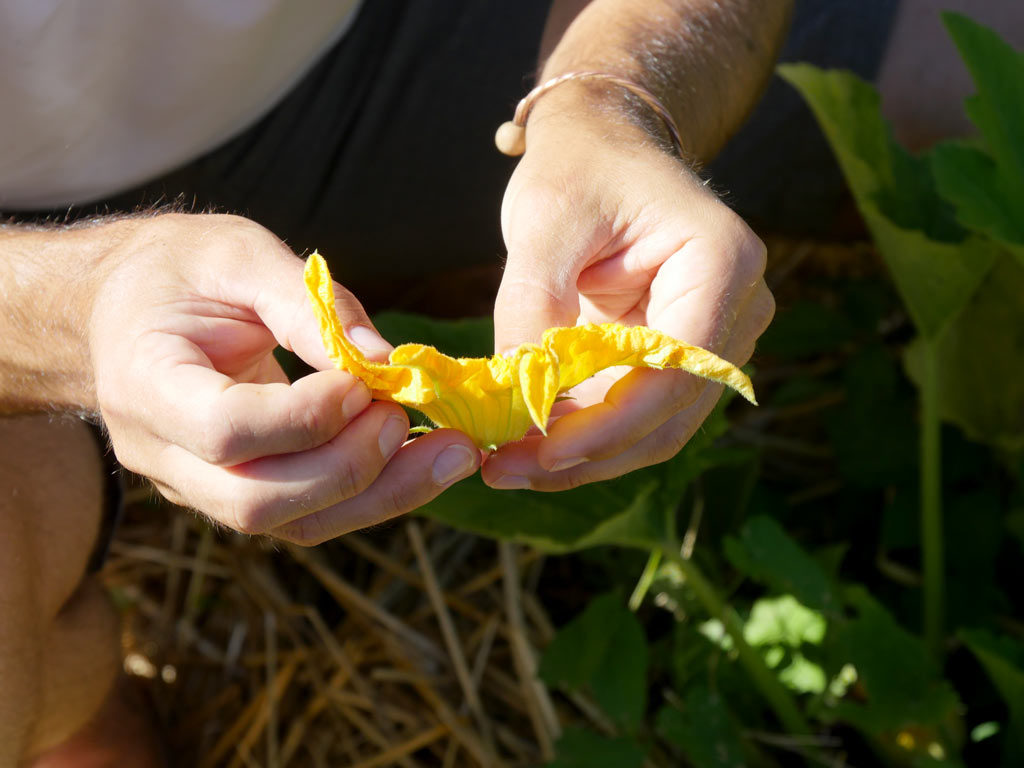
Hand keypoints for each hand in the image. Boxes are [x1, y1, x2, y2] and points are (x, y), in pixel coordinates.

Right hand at [89, 214, 478, 542]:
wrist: (119, 308)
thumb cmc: (175, 270)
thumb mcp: (235, 254)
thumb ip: (308, 303)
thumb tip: (388, 361)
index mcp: (145, 384)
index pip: (226, 431)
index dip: (305, 417)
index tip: (365, 384)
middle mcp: (162, 453)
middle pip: (258, 501)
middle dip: (353, 469)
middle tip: (415, 421)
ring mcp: (194, 484)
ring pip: (291, 523)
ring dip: (381, 496)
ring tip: (451, 456)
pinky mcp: (234, 490)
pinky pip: (305, 514)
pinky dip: (370, 494)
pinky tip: (422, 462)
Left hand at [484, 109, 773, 490]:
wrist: (603, 149)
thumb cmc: (580, 167)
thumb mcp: (545, 219)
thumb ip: (533, 302)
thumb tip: (517, 395)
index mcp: (722, 263)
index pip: (675, 371)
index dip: (607, 425)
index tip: (535, 451)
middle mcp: (735, 311)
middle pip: (667, 415)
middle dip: (585, 454)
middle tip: (500, 471)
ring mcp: (712, 342)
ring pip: (652, 430)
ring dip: (580, 457)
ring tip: (502, 465)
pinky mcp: (677, 361)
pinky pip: (633, 416)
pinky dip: (582, 436)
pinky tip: (526, 445)